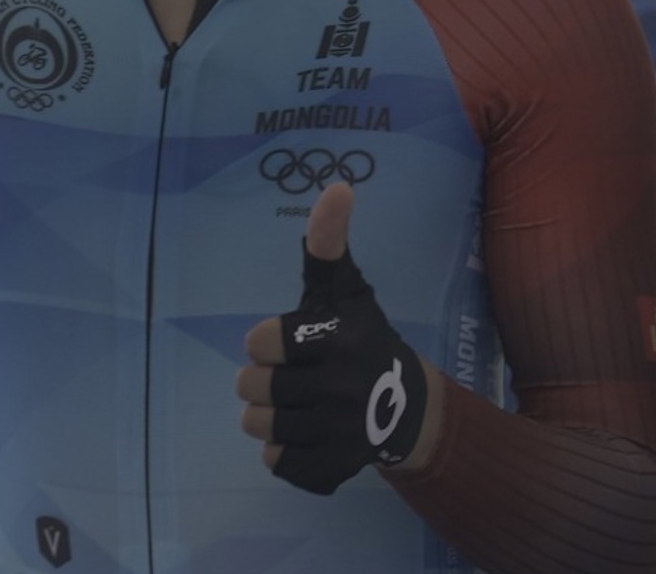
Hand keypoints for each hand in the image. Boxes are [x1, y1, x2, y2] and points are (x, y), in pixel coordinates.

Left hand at [237, 181, 436, 492]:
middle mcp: (342, 386)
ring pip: (257, 426)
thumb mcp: (345, 291)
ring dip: (271, 415)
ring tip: (301, 404)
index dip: (268, 341)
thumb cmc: (363, 338)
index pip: (258, 343)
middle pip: (250, 387)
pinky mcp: (332, 469)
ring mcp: (338, 433)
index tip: (293, 342)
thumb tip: (336, 185)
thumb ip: (327, 244)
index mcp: (340, 338)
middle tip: (296, 375)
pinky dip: (284, 450)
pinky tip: (311, 433)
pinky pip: (274, 462)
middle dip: (264, 379)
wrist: (405, 407)